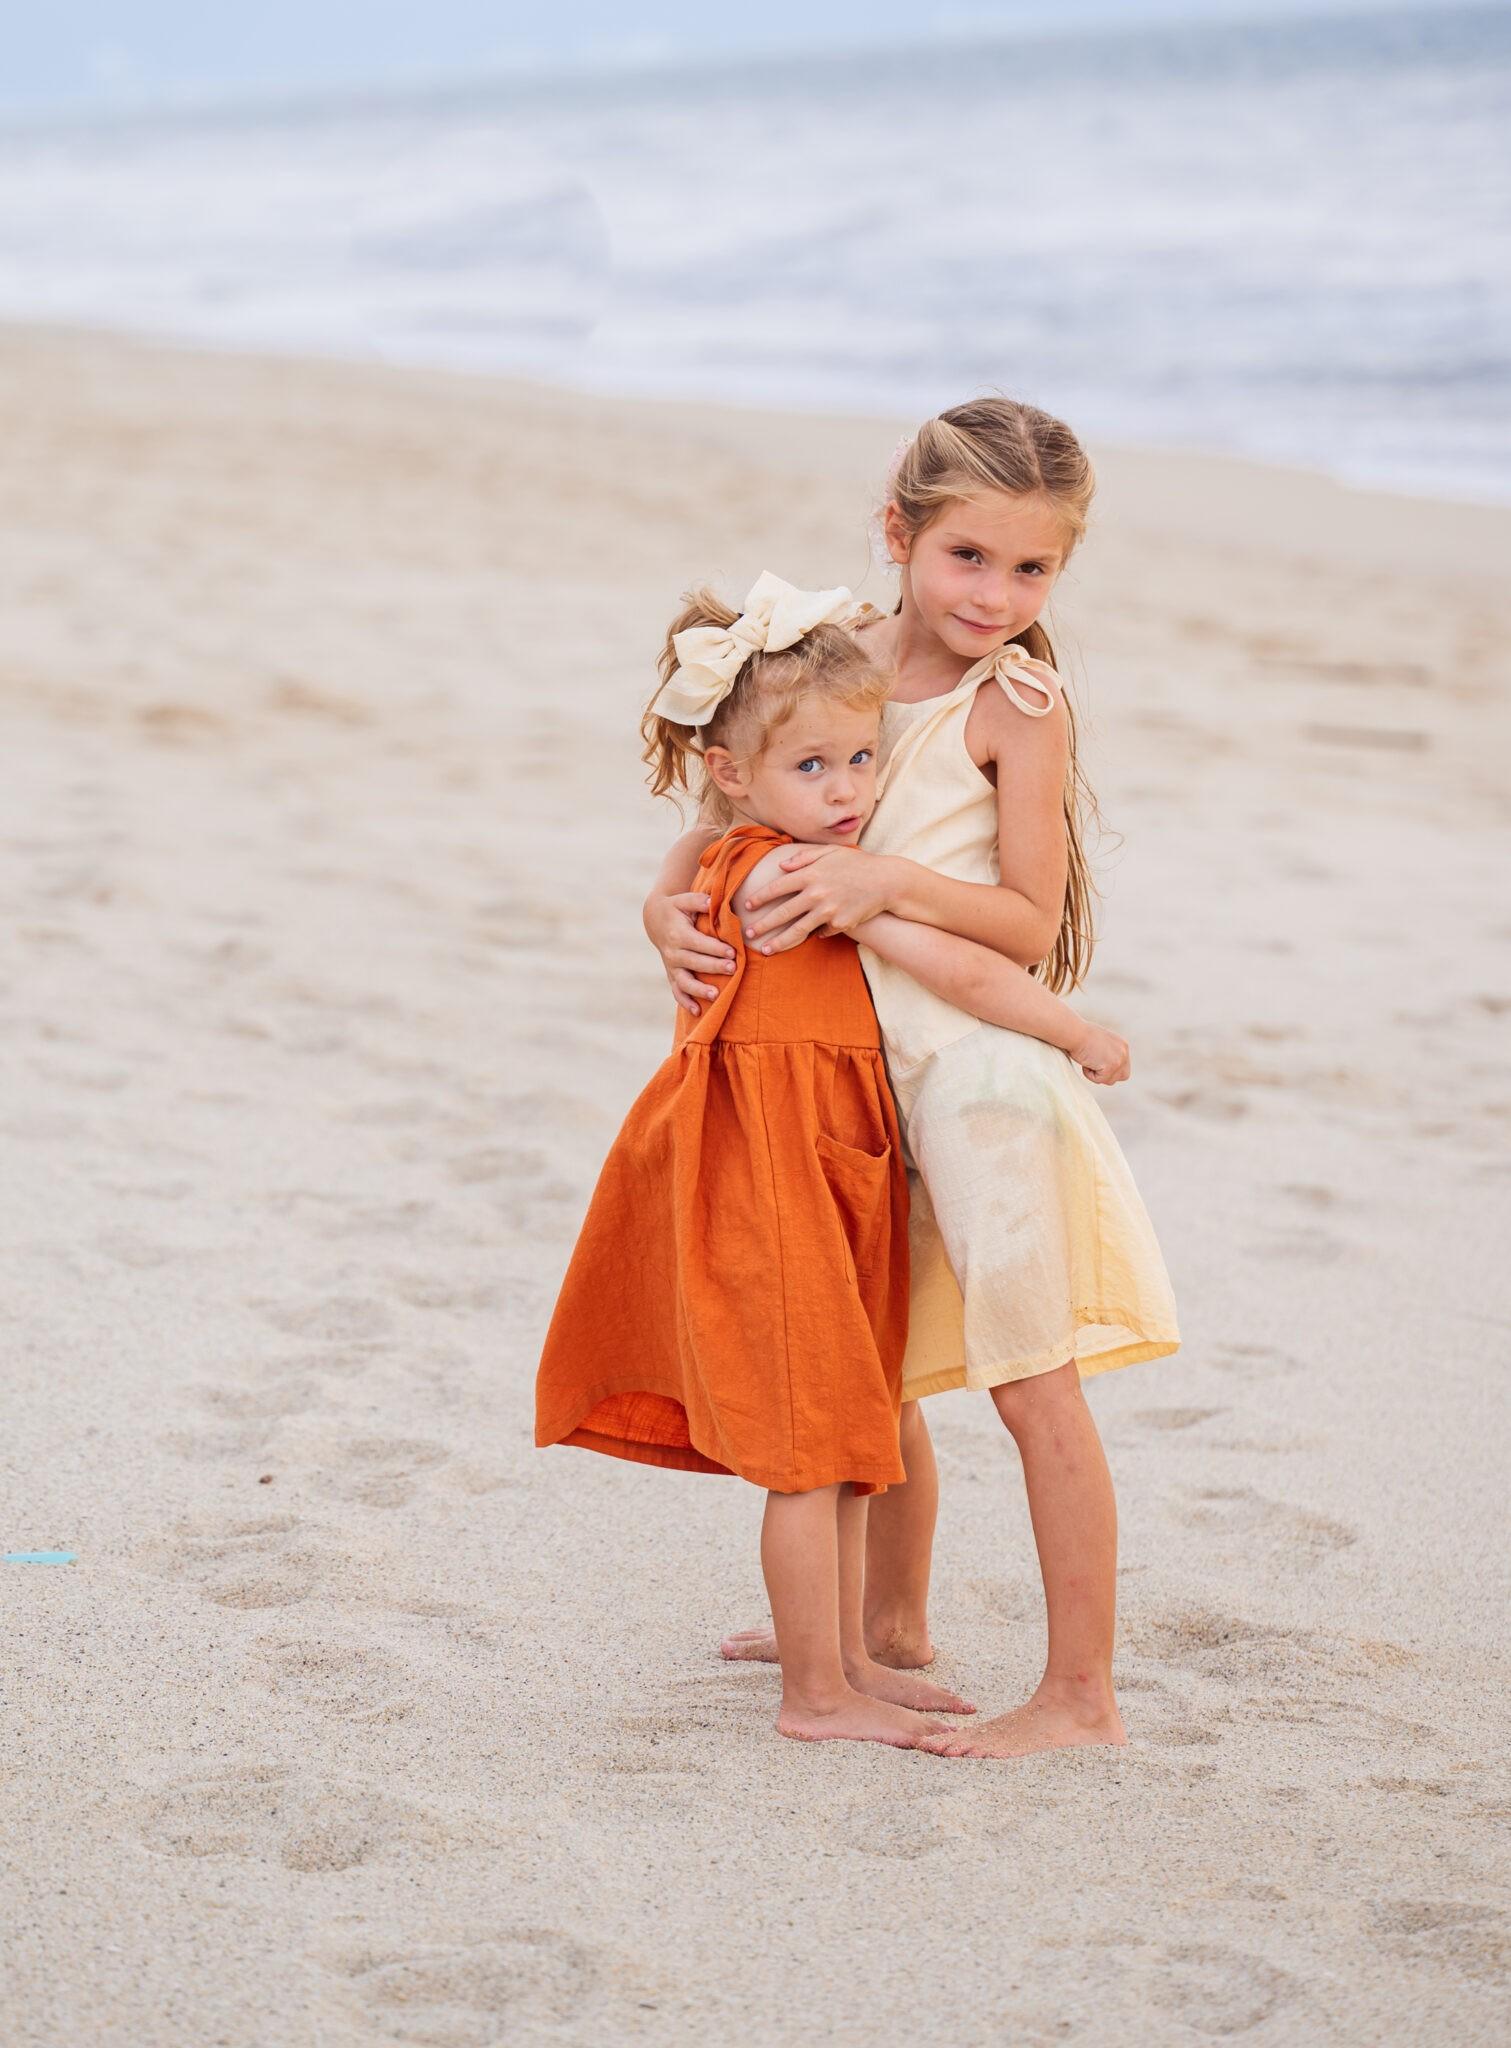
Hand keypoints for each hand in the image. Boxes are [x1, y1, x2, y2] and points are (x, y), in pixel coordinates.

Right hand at [643, 889, 734, 1015]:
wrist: (655, 920)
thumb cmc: (676, 908)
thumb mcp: (683, 899)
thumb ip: (698, 900)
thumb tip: (713, 902)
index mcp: (677, 933)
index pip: (698, 943)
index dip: (714, 948)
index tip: (732, 952)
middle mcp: (673, 952)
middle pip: (694, 962)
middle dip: (714, 967)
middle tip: (733, 969)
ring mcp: (671, 966)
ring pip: (684, 981)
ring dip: (699, 990)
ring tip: (716, 995)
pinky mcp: (671, 974)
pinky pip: (677, 991)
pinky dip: (685, 1002)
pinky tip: (698, 1011)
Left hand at [739, 848, 898, 954]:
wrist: (887, 881)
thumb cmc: (857, 863)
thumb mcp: (830, 852)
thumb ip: (804, 856)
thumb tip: (781, 866)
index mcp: (811, 873)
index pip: (778, 887)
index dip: (760, 897)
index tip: (747, 906)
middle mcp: (817, 893)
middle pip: (783, 913)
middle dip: (763, 925)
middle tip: (748, 934)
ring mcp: (829, 910)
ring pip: (798, 931)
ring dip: (779, 942)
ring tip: (766, 950)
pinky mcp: (840, 924)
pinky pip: (821, 933)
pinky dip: (815, 935)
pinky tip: (807, 939)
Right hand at [1069, 1023, 1130, 1085]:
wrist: (1075, 1033)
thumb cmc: (1081, 1035)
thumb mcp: (1100, 1042)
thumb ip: (1108, 1053)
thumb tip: (1104, 1064)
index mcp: (1122, 1045)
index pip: (1124, 1066)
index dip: (1111, 1069)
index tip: (1098, 1064)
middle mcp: (1124, 1052)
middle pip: (1123, 1076)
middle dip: (1109, 1075)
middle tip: (1094, 1067)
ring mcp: (1119, 1060)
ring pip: (1111, 1080)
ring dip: (1097, 1074)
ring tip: (1088, 1060)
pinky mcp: (1111, 1066)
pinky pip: (1099, 1080)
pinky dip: (1089, 1074)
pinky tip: (1085, 1061)